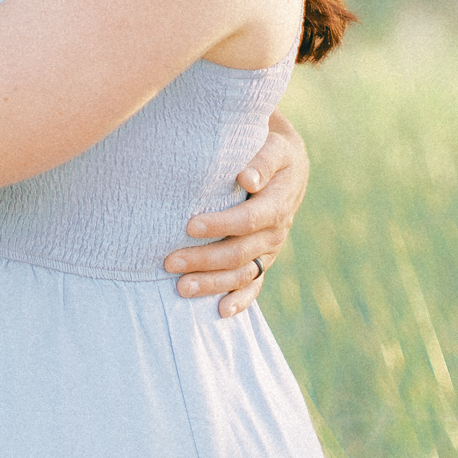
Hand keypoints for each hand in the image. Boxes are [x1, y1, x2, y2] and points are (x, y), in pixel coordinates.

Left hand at [163, 110, 308, 319]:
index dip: (221, 225)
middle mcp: (276, 230)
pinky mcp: (264, 258)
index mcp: (278, 201)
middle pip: (240, 252)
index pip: (249, 219)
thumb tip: (247, 177)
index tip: (189, 225)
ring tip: (181, 289)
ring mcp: (271, 248)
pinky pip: (255, 283)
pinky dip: (241, 300)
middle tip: (169, 262)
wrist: (287, 162)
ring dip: (213, 283)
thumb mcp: (273, 146)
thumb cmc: (271, 148)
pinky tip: (221, 311)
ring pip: (243, 273)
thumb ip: (261, 159)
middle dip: (205, 260)